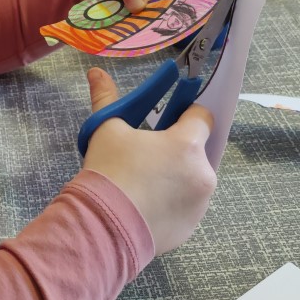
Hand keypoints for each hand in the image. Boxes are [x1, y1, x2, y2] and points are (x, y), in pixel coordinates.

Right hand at [81, 68, 215, 255]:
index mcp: (187, 144)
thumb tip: (95, 72)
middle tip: (146, 156)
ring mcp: (200, 203)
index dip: (186, 115)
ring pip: (194, 180)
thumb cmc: (109, 171)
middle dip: (177, 151)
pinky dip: (172, 205)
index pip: (202, 117)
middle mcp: (203, 172)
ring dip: (177, 178)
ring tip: (144, 185)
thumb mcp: (106, 129)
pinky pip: (187, 207)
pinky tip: (146, 207)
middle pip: (198, 151)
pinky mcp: (192, 227)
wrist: (103, 225)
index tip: (167, 122)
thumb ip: (107, 98)